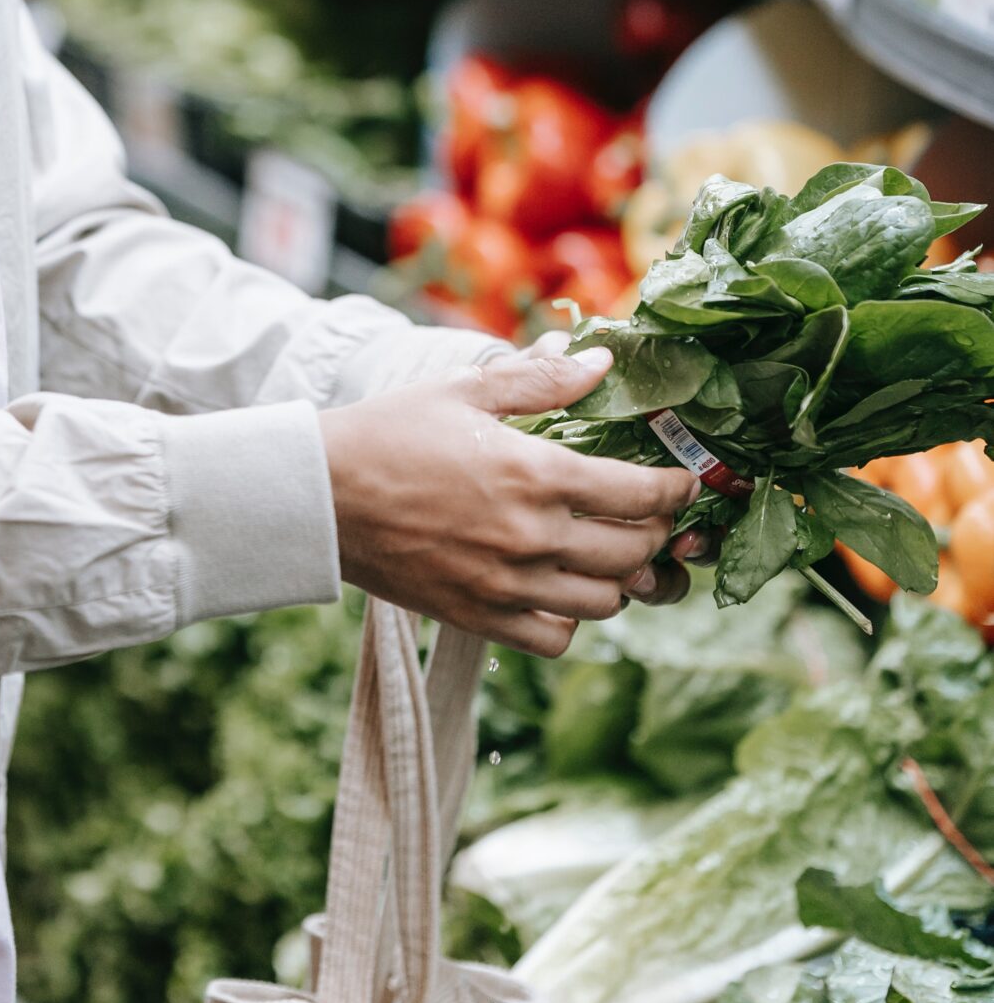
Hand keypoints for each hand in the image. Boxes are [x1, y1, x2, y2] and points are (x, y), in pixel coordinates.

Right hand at [318, 341, 696, 657]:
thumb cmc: (390, 432)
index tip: (681, 483)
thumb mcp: (464, 391)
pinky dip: (571, 620)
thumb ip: (539, 380)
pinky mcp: (480, 617)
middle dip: (658, 533)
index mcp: (534, 473)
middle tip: (651, 516)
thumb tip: (600, 363)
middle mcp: (531, 536)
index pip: (640, 494)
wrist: (321, 495)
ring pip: (605, 602)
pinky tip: (560, 590)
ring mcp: (507, 585)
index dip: (675, 490)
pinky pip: (556, 639)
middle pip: (635, 552)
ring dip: (621, 578)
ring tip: (611, 553)